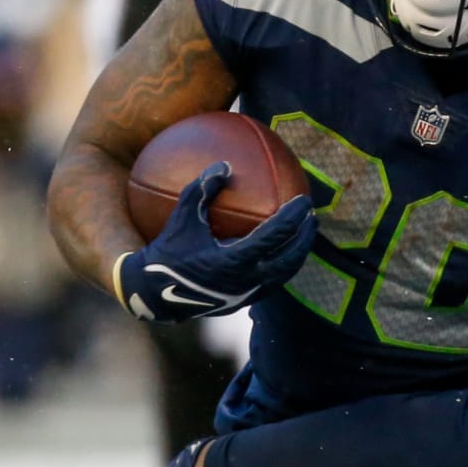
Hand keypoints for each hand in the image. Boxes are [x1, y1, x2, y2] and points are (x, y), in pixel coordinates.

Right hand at [115, 161, 316, 322]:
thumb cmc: (168, 251)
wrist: (155, 294)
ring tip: (304, 236)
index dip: (294, 217)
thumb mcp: (182, 216)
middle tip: (313, 217)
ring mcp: (247, 295)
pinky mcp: (243, 302)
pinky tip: (280, 251)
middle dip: (305, 238)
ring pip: (284, 275)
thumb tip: (224, 165)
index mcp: (234, 260)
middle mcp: (246, 281)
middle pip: (290, 259)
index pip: (276, 236)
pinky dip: (281, 265)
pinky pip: (271, 282)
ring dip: (297, 254)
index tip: (305, 201)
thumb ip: (202, 189)